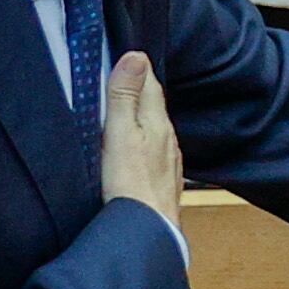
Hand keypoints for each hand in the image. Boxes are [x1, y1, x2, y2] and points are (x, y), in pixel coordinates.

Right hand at [99, 51, 184, 221]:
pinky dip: (141, 140)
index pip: (151, 84)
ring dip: (140, 116)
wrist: (148, 231)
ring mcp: (167, 160)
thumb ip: (125, 96)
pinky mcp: (160, 179)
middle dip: (139, 90)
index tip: (123, 56)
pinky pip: (152, 150)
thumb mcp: (120, 134)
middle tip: (120, 77)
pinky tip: (131, 148)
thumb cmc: (131, 185)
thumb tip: (136, 57)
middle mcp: (168, 139)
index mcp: (158, 123)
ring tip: (122, 109)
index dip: (137, 69)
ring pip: (154, 128)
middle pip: (153, 106)